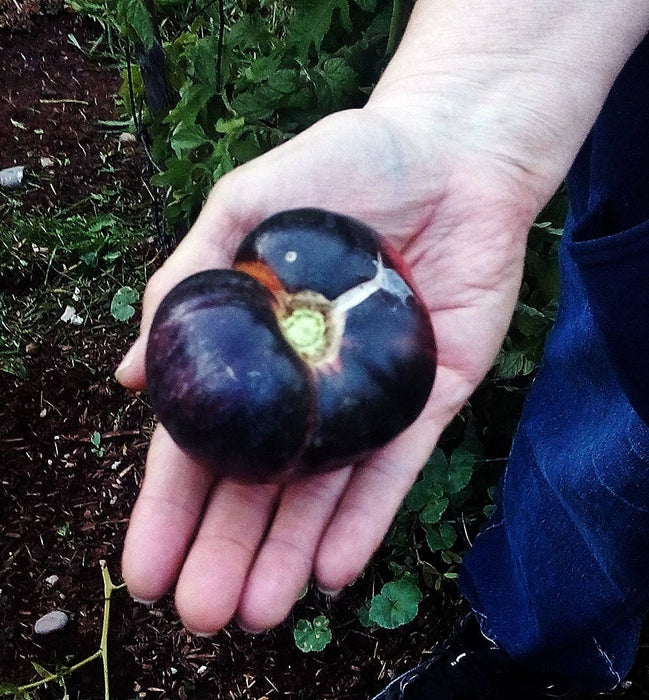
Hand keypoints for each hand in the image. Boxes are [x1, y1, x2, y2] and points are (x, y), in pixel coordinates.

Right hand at [116, 102, 540, 633]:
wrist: (454, 150)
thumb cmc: (346, 161)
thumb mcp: (246, 205)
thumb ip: (189, 279)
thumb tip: (131, 376)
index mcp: (258, 343)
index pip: (206, 435)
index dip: (170, 500)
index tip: (145, 563)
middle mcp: (309, 379)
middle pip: (260, 478)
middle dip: (226, 546)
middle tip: (197, 612)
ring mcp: (370, 393)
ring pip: (323, 488)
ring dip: (288, 550)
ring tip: (256, 611)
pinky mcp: (431, 393)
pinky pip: (396, 465)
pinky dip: (365, 516)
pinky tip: (331, 569)